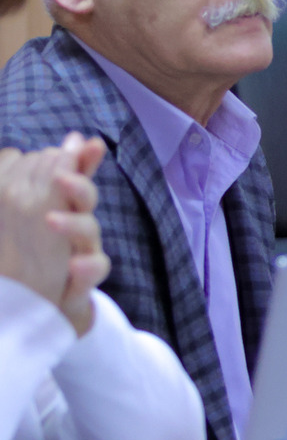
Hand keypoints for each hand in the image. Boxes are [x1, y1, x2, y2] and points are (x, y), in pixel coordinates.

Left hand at [0, 134, 106, 333]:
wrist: (46, 302)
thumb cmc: (41, 252)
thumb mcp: (39, 209)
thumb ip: (55, 174)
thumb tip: (76, 136)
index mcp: (64, 205)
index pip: (74, 174)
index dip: (75, 158)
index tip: (74, 142)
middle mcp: (78, 225)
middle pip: (86, 199)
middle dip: (77, 185)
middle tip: (62, 179)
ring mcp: (83, 252)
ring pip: (89, 233)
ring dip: (72, 224)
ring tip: (51, 221)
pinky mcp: (83, 282)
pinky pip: (93, 272)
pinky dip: (87, 267)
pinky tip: (76, 265)